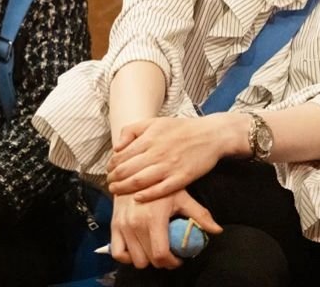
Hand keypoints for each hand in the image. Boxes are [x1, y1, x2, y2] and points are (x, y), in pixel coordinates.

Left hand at [107, 115, 232, 200]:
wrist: (211, 135)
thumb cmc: (182, 129)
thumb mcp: (155, 122)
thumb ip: (133, 130)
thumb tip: (117, 146)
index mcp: (150, 138)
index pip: (122, 155)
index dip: (112, 165)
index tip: (109, 170)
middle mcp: (157, 153)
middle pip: (127, 170)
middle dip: (114, 179)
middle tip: (109, 183)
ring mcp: (170, 166)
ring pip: (140, 181)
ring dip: (124, 188)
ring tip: (116, 191)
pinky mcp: (182, 178)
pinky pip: (160, 190)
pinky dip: (146, 195)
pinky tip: (137, 198)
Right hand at [110, 188, 220, 269]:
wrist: (134, 169)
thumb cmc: (160, 182)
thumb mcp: (181, 196)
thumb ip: (200, 215)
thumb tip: (217, 230)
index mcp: (153, 218)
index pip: (161, 254)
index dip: (171, 262)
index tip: (178, 259)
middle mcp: (136, 224)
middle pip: (148, 260)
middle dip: (160, 262)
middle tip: (168, 254)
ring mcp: (123, 225)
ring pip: (134, 259)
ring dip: (145, 259)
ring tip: (154, 250)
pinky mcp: (114, 225)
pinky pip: (117, 252)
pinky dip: (126, 256)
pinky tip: (137, 249)